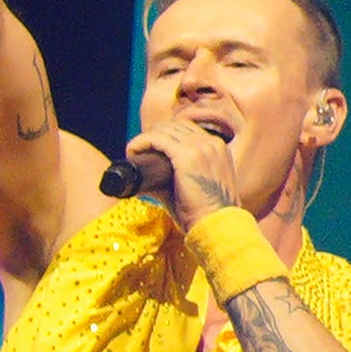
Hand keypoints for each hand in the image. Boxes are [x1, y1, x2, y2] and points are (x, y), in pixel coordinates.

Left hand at [109, 117, 224, 216]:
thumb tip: (145, 181)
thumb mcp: (199, 187)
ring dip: (145, 138)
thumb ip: (177, 178)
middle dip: (153, 135)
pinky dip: (140, 142)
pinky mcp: (186, 156)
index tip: (151, 150)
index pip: (186, 129)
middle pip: (173, 125)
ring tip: (134, 153)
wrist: (217, 226)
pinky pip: (156, 138)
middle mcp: (211, 142)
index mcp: (218, 147)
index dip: (164, 136)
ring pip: (163, 129)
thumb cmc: (205, 213)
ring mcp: (200, 147)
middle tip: (139, 152)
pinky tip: (132, 152)